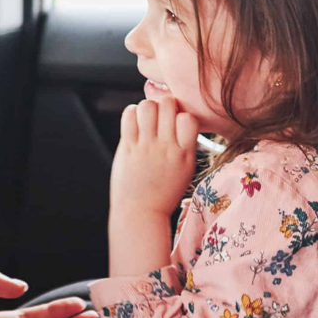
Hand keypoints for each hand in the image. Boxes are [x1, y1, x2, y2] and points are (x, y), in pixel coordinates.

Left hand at [110, 96, 198, 220]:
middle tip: (159, 117)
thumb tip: (179, 118)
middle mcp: (167, 149)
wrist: (140, 213)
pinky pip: (129, 115)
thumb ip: (184, 145)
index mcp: (185, 155)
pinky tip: (133, 123)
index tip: (175, 121)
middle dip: (164, 105)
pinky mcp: (128, 147)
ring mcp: (146, 147)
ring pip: (148, 106)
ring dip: (147, 107)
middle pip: (168, 105)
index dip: (182, 114)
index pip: (189, 118)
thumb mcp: (185, 170)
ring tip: (146, 119)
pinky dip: (131, 113)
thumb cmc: (163, 192)